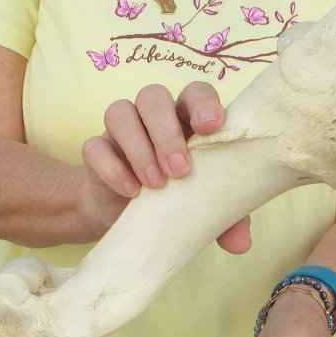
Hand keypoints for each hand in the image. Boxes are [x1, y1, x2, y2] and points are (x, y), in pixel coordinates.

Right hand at [80, 81, 250, 252]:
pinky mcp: (98, 152)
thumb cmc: (181, 200)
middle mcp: (154, 117)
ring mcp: (122, 131)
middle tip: (181, 170)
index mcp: (188, 118)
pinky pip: (94, 146)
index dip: (203, 103)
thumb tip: (241, 244)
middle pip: (153, 96)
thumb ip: (228, 219)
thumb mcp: (208, 209)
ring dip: (139, 147)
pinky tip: (130, 191)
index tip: (212, 126)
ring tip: (156, 184)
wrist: (133, 221)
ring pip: (120, 112)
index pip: (195, 92)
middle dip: (167, 131)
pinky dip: (111, 167)